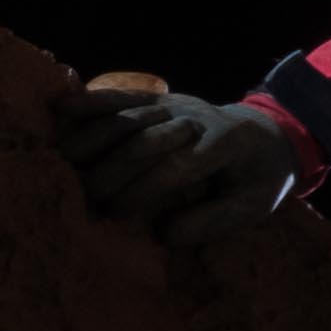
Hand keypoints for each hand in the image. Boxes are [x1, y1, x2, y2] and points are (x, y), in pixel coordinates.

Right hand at [59, 85, 303, 248]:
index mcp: (225, 143)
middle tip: (84, 198)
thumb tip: (163, 233)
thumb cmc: (257, 177)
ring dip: (92, 138)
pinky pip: (123, 97)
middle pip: (143, 140)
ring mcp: (175, 104)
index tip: (114, 215)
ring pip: (128, 116)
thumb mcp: (254, 205)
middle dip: (110, 170)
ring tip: (62, 163)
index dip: (142, 191)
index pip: (176, 167)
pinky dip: (92, 102)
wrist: (268, 135)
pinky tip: (62, 109)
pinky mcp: (159, 100)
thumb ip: (214, 221)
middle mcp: (196, 117)